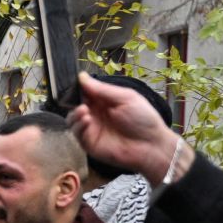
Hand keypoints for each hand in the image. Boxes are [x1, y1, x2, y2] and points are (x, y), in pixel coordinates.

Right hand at [69, 72, 185, 184]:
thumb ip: (102, 89)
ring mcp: (91, 129)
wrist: (150, 145)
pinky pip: (76, 133)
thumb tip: (82, 76)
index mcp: (104, 101)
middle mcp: (95, 114)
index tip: (75, 83)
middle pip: (75, 105)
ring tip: (83, 110)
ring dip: (74, 114)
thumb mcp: (125, 98)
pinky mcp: (88, 143)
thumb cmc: (142, 119)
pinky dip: (78, 125)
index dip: (79, 87)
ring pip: (72, 119)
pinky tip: (87, 120)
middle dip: (73, 101)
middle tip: (77, 99)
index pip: (86, 92)